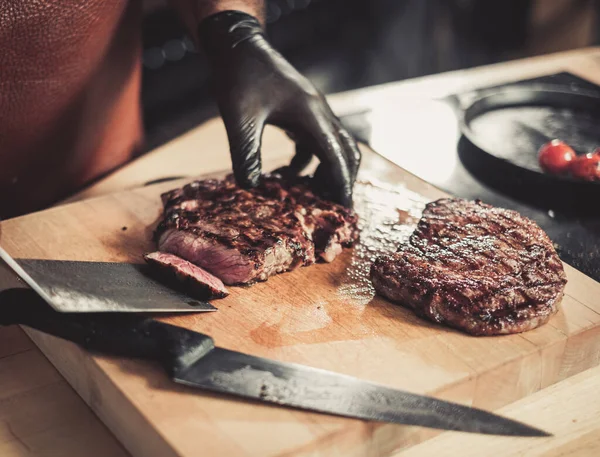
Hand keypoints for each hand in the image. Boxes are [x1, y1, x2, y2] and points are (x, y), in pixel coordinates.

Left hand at [198, 11, 360, 206]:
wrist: (238, 47)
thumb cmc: (240, 77)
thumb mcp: (239, 118)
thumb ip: (245, 153)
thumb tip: (250, 187)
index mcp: (311, 115)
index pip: (337, 156)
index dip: (341, 184)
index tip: (344, 208)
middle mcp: (319, 113)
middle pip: (346, 152)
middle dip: (341, 180)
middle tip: (331, 207)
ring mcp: (313, 112)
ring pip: (333, 147)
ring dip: (326, 172)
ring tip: (310, 196)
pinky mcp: (302, 112)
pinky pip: (315, 141)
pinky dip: (309, 161)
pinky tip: (288, 175)